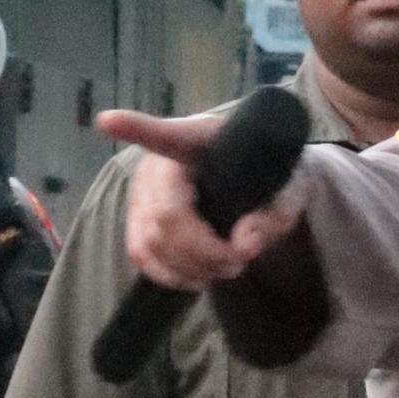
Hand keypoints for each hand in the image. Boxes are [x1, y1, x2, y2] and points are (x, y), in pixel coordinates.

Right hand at [100, 105, 307, 290]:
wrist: (257, 178)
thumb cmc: (271, 175)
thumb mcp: (290, 190)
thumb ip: (273, 214)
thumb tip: (244, 246)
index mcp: (199, 140)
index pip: (164, 134)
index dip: (135, 128)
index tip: (108, 121)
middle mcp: (160, 163)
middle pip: (166, 217)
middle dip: (204, 252)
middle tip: (238, 261)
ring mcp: (142, 191)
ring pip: (150, 242)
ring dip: (190, 268)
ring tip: (225, 267)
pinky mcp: (136, 218)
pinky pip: (140, 254)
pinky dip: (169, 274)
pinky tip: (196, 276)